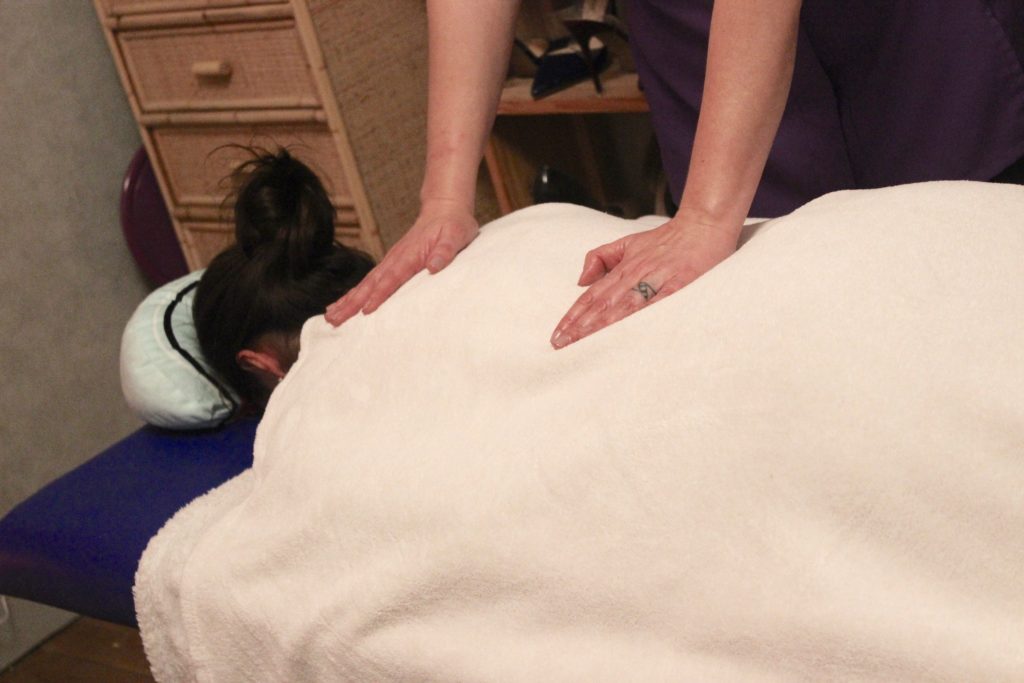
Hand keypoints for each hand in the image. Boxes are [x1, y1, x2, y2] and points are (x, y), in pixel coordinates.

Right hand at [326, 200, 478, 325]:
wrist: (444, 208)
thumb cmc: (453, 224)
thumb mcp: (456, 236)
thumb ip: (445, 251)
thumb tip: (434, 266)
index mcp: (410, 255)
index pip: (392, 278)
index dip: (379, 295)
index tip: (366, 310)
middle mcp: (396, 258)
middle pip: (370, 284)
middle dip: (352, 302)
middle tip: (334, 319)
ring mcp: (391, 261)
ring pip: (366, 284)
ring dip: (348, 300)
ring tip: (331, 316)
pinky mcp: (392, 263)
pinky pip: (371, 281)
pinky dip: (356, 293)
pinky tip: (346, 304)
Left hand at [549, 214, 740, 348]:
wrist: (703, 225)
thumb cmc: (667, 239)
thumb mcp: (629, 242)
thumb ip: (602, 257)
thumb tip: (581, 279)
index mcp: (623, 268)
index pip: (592, 295)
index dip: (573, 315)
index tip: (558, 334)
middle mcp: (636, 275)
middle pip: (602, 304)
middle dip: (580, 326)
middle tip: (562, 345)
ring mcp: (657, 281)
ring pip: (624, 308)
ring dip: (602, 327)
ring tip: (584, 345)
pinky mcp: (679, 287)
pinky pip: (656, 307)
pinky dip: (641, 322)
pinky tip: (627, 337)